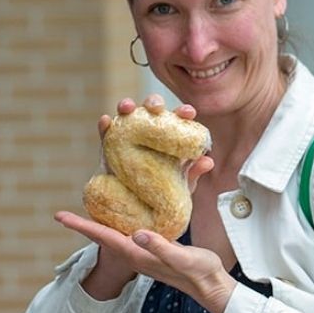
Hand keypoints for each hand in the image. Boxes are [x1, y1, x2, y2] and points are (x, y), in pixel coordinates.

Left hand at [54, 213, 235, 312]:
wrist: (211, 287)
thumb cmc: (200, 273)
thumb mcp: (182, 257)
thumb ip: (161, 246)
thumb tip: (138, 234)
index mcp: (138, 254)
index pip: (103, 236)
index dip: (81, 226)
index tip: (60, 217)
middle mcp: (136, 254)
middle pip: (103, 237)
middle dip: (83, 225)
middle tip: (63, 214)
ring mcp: (143, 255)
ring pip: (114, 236)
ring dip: (98, 226)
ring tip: (85, 213)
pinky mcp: (153, 251)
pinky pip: (128, 236)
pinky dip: (118, 226)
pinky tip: (121, 218)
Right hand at [98, 94, 213, 190]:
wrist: (140, 209)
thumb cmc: (166, 191)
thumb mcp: (182, 185)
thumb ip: (193, 173)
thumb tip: (208, 161)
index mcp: (171, 135)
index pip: (178, 119)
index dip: (183, 112)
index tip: (188, 113)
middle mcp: (149, 129)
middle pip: (151, 109)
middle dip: (153, 103)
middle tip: (156, 108)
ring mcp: (129, 134)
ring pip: (127, 114)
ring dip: (127, 106)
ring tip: (126, 107)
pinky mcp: (110, 145)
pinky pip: (106, 132)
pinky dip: (105, 124)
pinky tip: (105, 121)